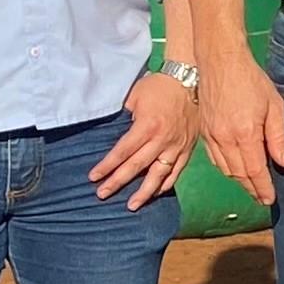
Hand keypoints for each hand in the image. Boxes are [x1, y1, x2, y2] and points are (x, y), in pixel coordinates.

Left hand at [89, 70, 200, 207]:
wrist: (190, 78)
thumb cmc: (158, 86)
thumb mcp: (134, 97)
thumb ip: (124, 117)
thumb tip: (112, 132)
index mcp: (147, 126)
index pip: (122, 151)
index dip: (107, 166)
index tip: (93, 178)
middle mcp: (162, 140)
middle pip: (137, 166)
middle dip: (118, 182)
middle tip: (102, 194)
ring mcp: (176, 145)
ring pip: (159, 174)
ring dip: (144, 191)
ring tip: (132, 205)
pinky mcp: (188, 147)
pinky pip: (177, 170)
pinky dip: (167, 183)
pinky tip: (157, 192)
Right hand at [198, 61, 283, 207]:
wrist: (220, 62)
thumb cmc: (251, 80)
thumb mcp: (275, 106)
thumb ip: (279, 136)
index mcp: (245, 134)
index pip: (255, 170)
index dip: (263, 187)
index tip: (270, 199)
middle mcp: (225, 139)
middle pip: (239, 173)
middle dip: (251, 188)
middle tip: (262, 197)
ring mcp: (211, 136)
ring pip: (225, 168)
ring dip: (238, 180)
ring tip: (251, 186)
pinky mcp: (203, 131)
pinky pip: (213, 158)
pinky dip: (225, 168)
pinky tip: (234, 169)